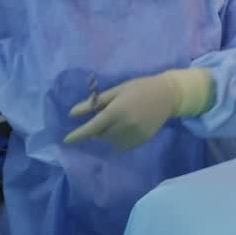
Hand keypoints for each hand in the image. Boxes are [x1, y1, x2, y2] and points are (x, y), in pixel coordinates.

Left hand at [65, 69, 213, 151]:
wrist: (169, 95)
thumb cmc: (140, 88)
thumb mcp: (117, 90)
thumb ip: (95, 103)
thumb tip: (72, 114)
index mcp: (117, 110)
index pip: (93, 127)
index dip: (78, 135)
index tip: (66, 140)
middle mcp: (125, 125)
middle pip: (101, 136)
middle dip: (98, 130)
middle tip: (105, 118)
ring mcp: (134, 135)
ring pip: (111, 142)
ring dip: (108, 135)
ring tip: (117, 123)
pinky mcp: (141, 141)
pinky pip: (122, 146)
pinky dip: (118, 140)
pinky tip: (125, 129)